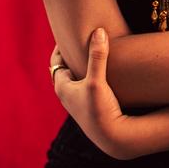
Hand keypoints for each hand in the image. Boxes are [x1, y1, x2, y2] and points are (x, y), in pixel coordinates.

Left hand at [49, 30, 145, 160]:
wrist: (112, 137)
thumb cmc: (100, 110)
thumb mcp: (97, 81)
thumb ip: (98, 56)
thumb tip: (99, 31)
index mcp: (62, 87)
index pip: (56, 60)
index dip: (61, 46)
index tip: (69, 30)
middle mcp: (66, 94)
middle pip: (63, 67)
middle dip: (69, 54)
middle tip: (78, 36)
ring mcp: (77, 100)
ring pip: (74, 76)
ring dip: (79, 64)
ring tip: (88, 49)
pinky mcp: (89, 104)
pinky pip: (83, 83)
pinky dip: (87, 73)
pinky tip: (99, 69)